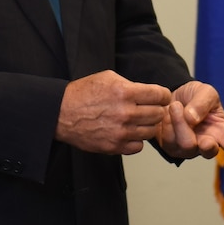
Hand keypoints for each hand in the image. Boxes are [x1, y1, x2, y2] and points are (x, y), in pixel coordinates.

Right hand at [57, 71, 173, 154]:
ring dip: (147, 125)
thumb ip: (131, 84)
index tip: (160, 97)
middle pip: (158, 114)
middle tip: (149, 108)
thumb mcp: (108, 77)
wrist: (61, 113)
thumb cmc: (83, 93)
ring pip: (151, 131)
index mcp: (125, 92)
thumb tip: (150, 93)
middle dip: (156, 109)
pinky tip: (129, 132)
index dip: (163, 95)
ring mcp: (120, 132)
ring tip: (138, 120)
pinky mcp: (114, 147)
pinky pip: (138, 147)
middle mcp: (125, 113)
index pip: (160, 95)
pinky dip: (136, 140)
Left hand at [156, 80, 223, 160]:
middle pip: (208, 149)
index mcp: (220, 131)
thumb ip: (202, 102)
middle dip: (207, 145)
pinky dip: (167, 123)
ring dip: (179, 121)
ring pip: (186, 143)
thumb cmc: (194, 97)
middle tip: (206, 140)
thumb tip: (192, 118)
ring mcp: (188, 149)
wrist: (171, 98)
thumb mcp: (204, 92)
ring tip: (175, 105)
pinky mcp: (171, 148)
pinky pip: (168, 140)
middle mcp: (206, 144)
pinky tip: (167, 115)